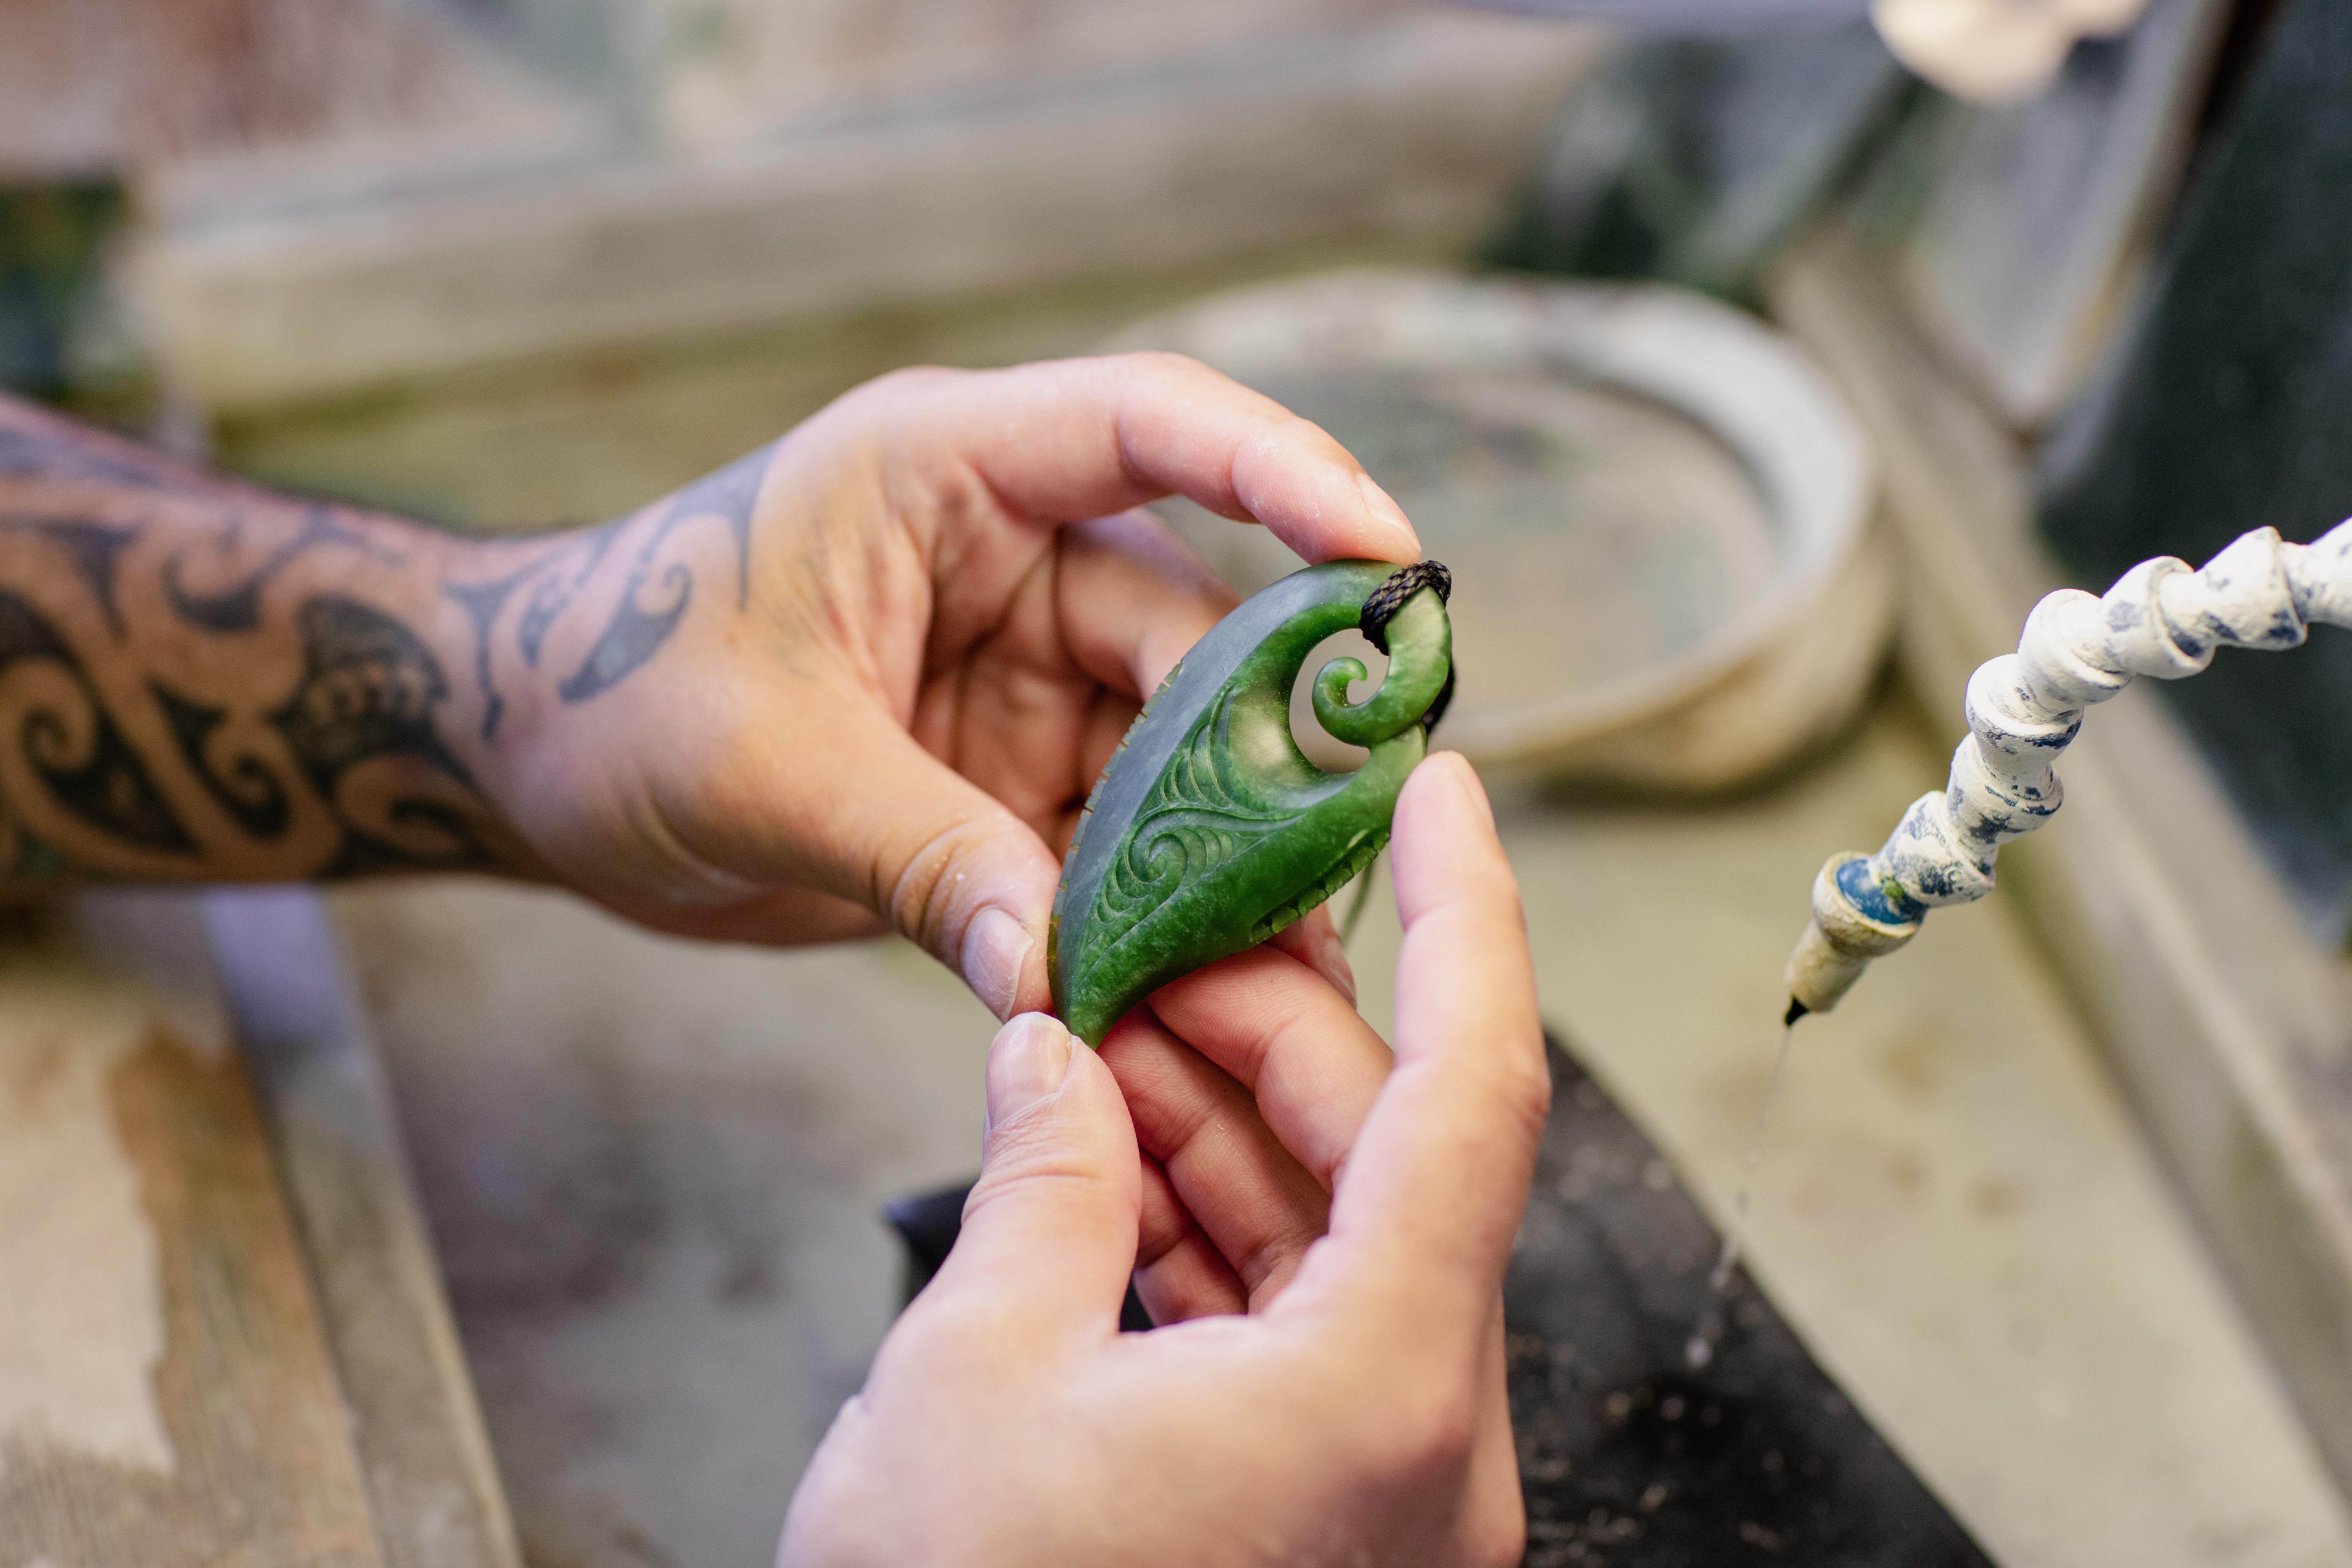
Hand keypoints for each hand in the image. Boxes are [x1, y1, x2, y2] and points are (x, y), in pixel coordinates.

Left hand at [462, 354, 1420, 1017]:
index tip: (1389, 552)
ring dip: (1218, 850)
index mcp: (947, 472)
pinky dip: (1147, 908)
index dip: (1284, 469)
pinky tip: (1191, 982)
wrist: (522, 758)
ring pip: (1172, 750)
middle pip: (1191, 629)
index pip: (1150, 428)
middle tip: (1334, 854)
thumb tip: (1061, 976)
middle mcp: (1009, 558)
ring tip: (1277, 953)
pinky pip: (1112, 836)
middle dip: (1265, 743)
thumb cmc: (607, 693)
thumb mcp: (762, 767)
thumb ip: (924, 856)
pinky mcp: (1008, 774)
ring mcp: (1019, 672)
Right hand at [777, 754, 1549, 1567]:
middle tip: (1151, 933)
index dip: (1470, 912)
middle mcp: (1426, 1442)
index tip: (1441, 786)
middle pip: (1392, 1157)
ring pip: (1341, 1240)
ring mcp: (1386, 1492)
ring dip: (1225, 1127)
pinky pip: (1301, 1329)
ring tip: (1101, 1036)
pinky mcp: (1328, 1521)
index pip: (1478, 1088)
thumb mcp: (972, 1377)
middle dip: (1270, 1026)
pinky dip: (1216, 1235)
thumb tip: (1050, 1053)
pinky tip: (1114, 1160)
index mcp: (1381, 1392)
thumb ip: (1038, 1183)